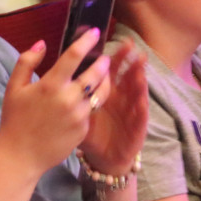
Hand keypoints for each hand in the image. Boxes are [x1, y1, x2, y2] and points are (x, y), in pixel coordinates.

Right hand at [0, 29, 107, 176]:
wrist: (20, 156)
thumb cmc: (15, 120)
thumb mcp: (14, 88)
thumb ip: (27, 62)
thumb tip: (42, 43)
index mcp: (50, 85)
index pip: (74, 56)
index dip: (86, 42)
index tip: (95, 32)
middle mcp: (68, 99)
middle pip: (95, 74)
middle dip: (103, 63)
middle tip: (104, 58)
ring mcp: (79, 115)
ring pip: (100, 93)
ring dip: (104, 82)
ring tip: (103, 76)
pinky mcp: (84, 129)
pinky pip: (92, 111)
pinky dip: (91, 103)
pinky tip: (87, 101)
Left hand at [79, 40, 148, 175]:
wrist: (104, 159)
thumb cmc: (92, 134)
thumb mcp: (80, 113)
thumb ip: (74, 94)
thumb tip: (60, 74)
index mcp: (108, 93)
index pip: (112, 70)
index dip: (115, 55)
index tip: (117, 41)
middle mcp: (122, 99)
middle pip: (127, 76)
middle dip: (130, 62)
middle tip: (131, 47)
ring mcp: (130, 113)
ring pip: (136, 94)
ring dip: (139, 81)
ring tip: (140, 69)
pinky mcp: (136, 129)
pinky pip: (139, 118)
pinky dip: (141, 108)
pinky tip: (141, 100)